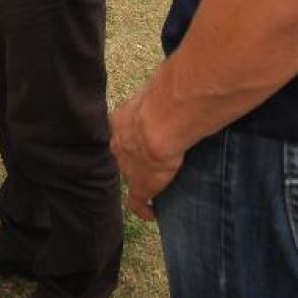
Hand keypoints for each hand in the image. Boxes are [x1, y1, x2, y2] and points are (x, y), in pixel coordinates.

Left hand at [110, 92, 184, 220]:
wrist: (161, 121)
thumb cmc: (163, 99)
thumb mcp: (157, 92)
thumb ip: (162, 92)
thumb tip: (178, 83)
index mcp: (120, 120)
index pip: (121, 131)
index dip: (129, 137)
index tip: (137, 140)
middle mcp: (119, 144)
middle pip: (122, 154)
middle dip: (132, 158)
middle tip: (147, 163)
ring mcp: (127, 166)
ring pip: (129, 174)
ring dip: (138, 179)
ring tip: (151, 186)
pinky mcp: (139, 185)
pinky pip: (136, 201)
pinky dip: (143, 209)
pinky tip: (151, 214)